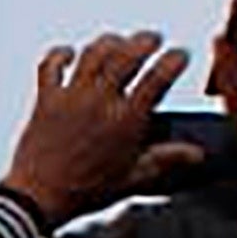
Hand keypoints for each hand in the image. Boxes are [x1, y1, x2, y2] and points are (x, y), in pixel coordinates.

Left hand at [0, 32, 213, 228]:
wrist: (39, 198)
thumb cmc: (86, 191)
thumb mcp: (133, 178)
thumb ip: (166, 159)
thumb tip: (197, 154)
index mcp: (127, 121)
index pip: (158, 78)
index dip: (174, 60)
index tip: (180, 55)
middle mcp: (100, 102)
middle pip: (127, 55)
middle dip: (144, 41)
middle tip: (152, 39)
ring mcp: (72, 98)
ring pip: (93, 54)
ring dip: (109, 42)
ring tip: (118, 42)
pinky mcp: (46, 100)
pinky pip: (51, 66)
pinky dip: (60, 55)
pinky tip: (69, 54)